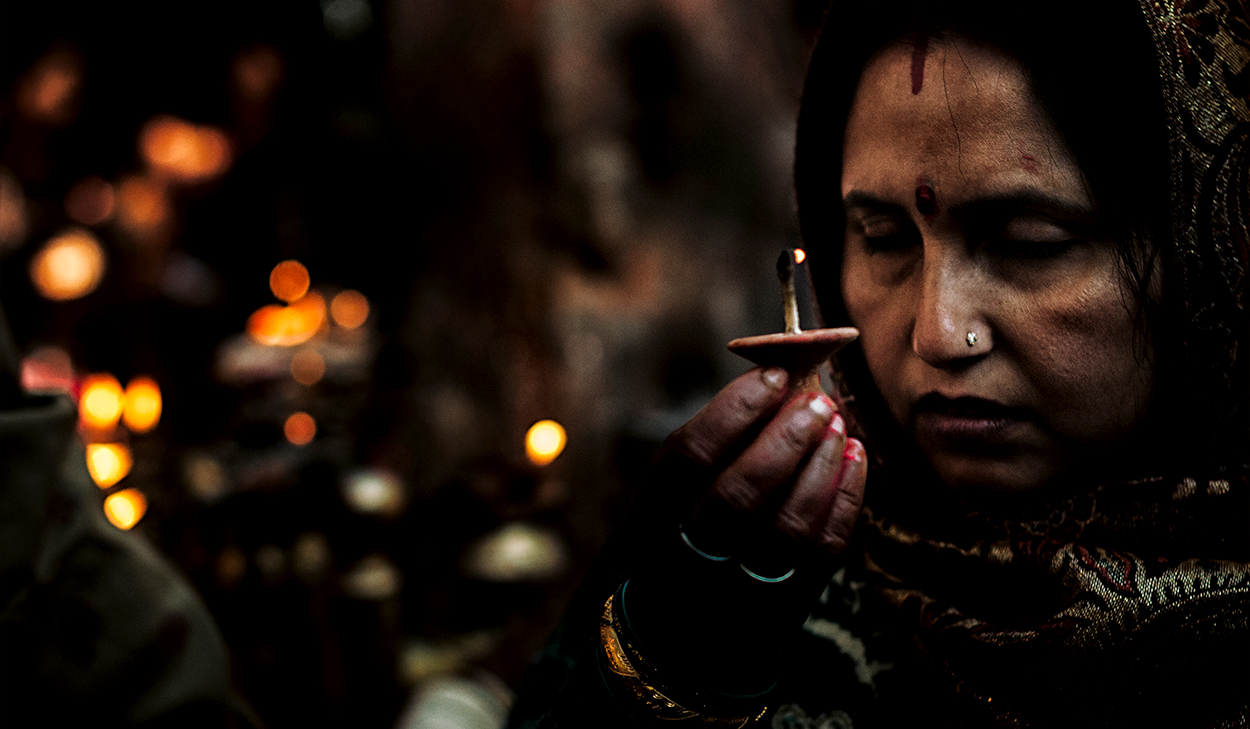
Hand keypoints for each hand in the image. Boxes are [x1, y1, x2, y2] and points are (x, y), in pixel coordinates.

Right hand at [618, 367, 865, 688]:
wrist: (674, 649)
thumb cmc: (675, 547)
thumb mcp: (663, 505)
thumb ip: (710, 451)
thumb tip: (777, 383)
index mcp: (644, 524)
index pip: (686, 458)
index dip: (734, 410)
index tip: (774, 374)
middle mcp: (684, 563)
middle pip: (738, 495)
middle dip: (784, 438)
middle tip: (816, 399)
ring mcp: (733, 595)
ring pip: (786, 526)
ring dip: (819, 465)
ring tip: (835, 422)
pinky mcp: (780, 612)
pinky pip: (821, 552)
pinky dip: (845, 498)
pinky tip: (852, 457)